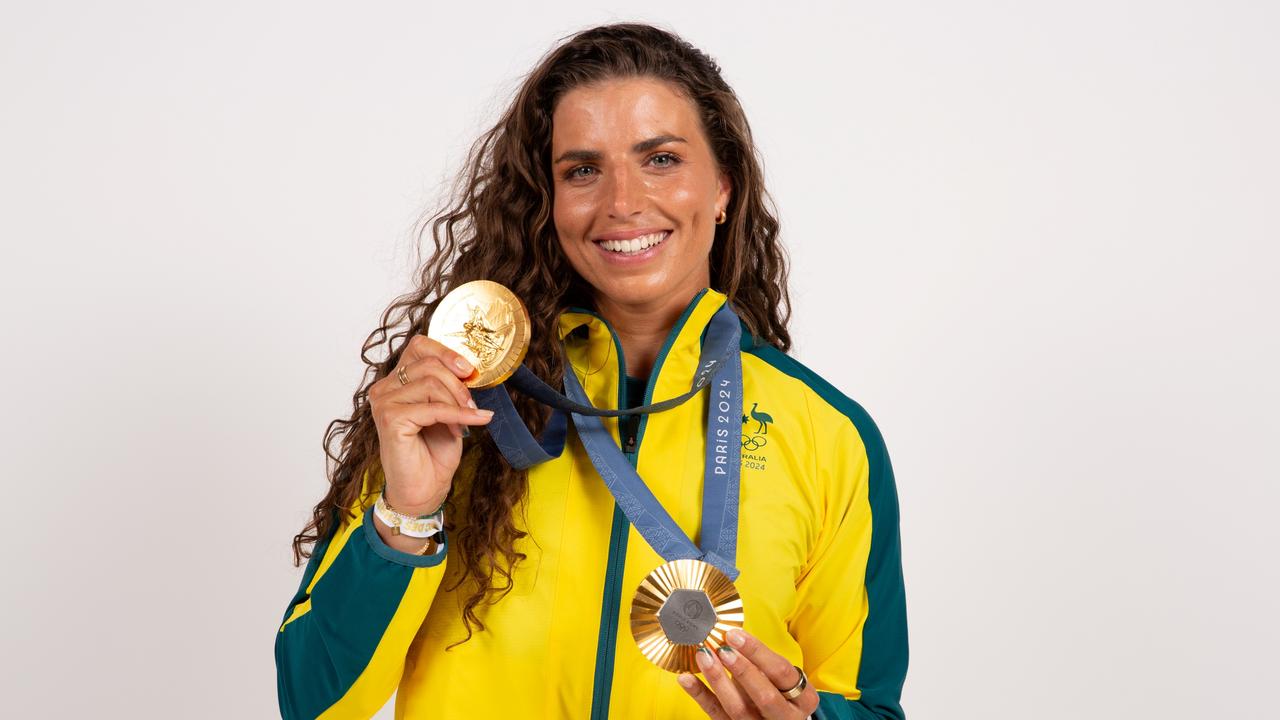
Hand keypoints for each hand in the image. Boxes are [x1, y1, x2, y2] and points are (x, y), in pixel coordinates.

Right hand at [368, 334, 493, 514]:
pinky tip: (476, 421)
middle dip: (458, 382)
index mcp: (396, 380)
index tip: (469, 369)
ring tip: (467, 420)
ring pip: (431, 382)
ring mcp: (384, 403)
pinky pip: (433, 407)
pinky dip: (459, 414)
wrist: (424, 490)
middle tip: (473, 402)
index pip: (419, 345)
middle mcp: (384, 388)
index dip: (446, 352)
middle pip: (428, 363)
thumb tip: (468, 367)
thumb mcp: (447, 409)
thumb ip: (449, 385)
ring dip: (458, 401)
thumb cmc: (433, 451)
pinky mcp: (390, 419)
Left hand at [677, 628, 819, 718]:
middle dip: (742, 670)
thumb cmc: (780, 693)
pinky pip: (716, 715)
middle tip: (721, 648)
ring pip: (738, 708)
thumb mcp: (782, 679)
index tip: (735, 635)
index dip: (757, 652)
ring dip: (718, 680)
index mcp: (803, 698)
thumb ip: (762, 661)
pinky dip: (700, 696)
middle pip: (764, 695)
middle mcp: (786, 717)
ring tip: (703, 656)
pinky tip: (686, 679)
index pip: (781, 672)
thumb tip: (732, 635)